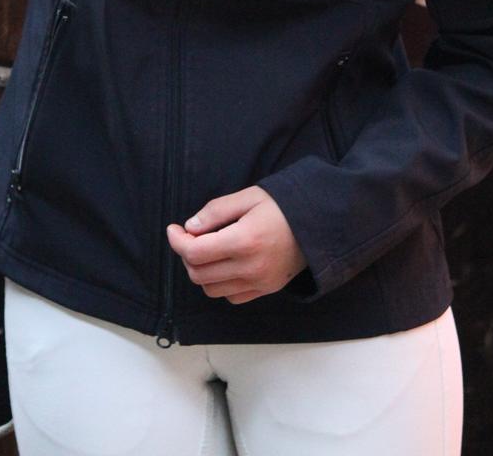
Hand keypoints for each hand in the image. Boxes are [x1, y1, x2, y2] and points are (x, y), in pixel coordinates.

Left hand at [166, 185, 306, 304]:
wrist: (317, 224)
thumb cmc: (282, 206)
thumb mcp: (248, 197)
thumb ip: (216, 211)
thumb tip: (190, 228)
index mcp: (244, 240)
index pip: (195, 253)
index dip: (177, 241)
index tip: (174, 229)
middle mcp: (250, 267)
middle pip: (198, 274)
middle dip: (187, 255)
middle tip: (191, 237)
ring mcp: (258, 283)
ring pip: (211, 289)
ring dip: (201, 271)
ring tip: (208, 250)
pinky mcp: (265, 290)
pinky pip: (230, 296)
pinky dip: (220, 284)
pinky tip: (225, 264)